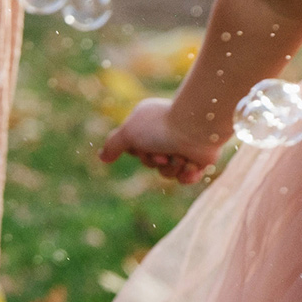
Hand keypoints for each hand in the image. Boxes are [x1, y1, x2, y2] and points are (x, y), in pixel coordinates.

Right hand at [101, 95, 223, 183]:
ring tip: (181, 156)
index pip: (135, 148)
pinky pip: (185, 178)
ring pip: (167, 172)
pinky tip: (191, 164)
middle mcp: (165, 133)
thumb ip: (113, 145)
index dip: (137, 151)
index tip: (142, 145)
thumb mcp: (129, 133)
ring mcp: (183, 146)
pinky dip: (187, 174)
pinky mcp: (198, 158)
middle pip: (150, 162)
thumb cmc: (161, 128)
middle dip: (155, 161)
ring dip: (172, 167)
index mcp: (149, 123)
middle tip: (163, 153)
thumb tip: (102, 157)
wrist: (198, 130)